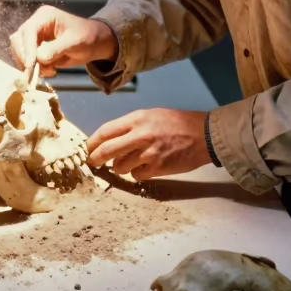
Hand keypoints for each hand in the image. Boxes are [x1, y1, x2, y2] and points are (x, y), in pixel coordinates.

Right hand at [10, 6, 118, 77]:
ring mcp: (34, 38)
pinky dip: (35, 69)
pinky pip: (27, 61)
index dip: (27, 48)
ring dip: (30, 65)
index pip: (29, 31)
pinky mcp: (35, 50)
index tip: (30, 64)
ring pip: (20, 52)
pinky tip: (50, 71)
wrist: (94, 43)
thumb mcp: (75, 41)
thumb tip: (38, 58)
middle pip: (19, 41)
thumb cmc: (87, 37)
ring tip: (50, 71)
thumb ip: (56, 49)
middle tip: (35, 72)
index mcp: (44, 16)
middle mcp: (35, 25)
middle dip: (25, 57)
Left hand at [87, 108, 210, 181]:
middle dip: (95, 159)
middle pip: (106, 151)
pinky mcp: (157, 168)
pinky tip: (147, 166)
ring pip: (119, 166)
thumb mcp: (151, 115)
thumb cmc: (177, 123)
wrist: (203, 135)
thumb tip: (109, 139)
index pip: (105, 131)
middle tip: (93, 162)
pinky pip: (136, 175)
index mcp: (137, 119)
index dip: (92, 142)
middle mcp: (140, 135)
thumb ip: (130, 126)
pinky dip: (138, 173)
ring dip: (121, 166)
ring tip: (131, 161)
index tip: (88, 148)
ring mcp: (148, 153)